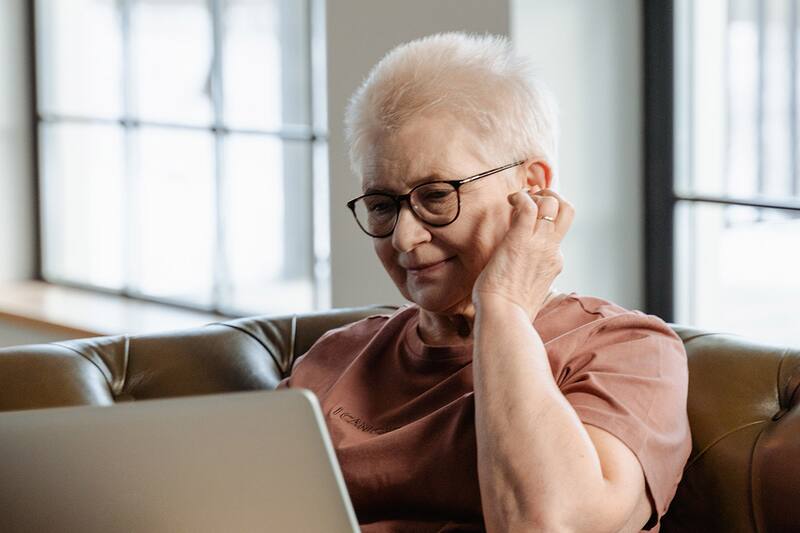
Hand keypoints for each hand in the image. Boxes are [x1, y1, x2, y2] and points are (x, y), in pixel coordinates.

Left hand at [472, 188, 574, 322]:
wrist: (504, 317)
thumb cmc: (510, 311)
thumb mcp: (530, 293)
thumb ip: (532, 281)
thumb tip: (524, 281)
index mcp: (554, 263)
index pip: (559, 232)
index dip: (547, 219)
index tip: (532, 215)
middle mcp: (552, 250)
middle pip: (567, 211)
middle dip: (553, 196)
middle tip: (533, 197)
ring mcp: (539, 244)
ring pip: (552, 204)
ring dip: (536, 194)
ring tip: (518, 198)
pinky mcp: (520, 240)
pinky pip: (528, 206)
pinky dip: (521, 197)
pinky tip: (509, 200)